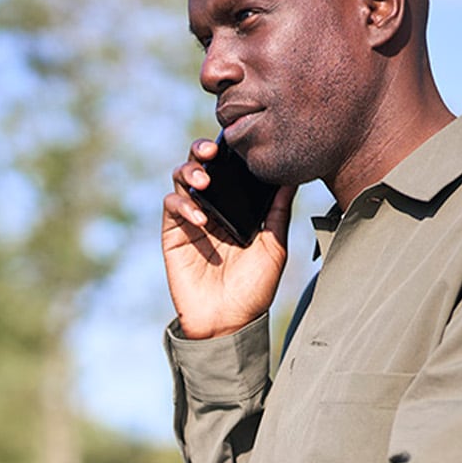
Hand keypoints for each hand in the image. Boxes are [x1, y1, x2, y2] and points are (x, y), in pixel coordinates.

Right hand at [162, 137, 295, 338]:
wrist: (229, 322)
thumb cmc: (254, 288)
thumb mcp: (274, 246)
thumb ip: (278, 211)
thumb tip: (291, 177)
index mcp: (235, 207)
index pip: (227, 169)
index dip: (228, 150)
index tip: (238, 140)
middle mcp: (211, 208)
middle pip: (199, 164)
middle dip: (201, 150)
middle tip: (212, 151)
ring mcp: (190, 219)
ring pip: (180, 178)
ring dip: (189, 171)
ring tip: (204, 180)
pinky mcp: (173, 234)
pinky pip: (171, 206)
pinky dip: (184, 204)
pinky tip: (201, 218)